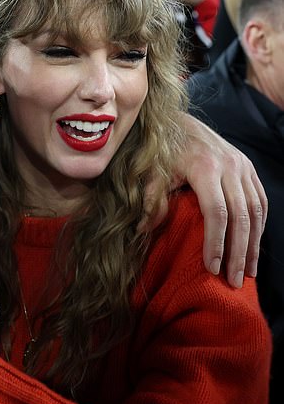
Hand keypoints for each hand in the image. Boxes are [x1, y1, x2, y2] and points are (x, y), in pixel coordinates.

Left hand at [144, 114, 266, 286]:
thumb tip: (141, 231)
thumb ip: (150, 199)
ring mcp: (243, 166)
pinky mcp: (249, 168)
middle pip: (241, 216)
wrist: (181, 121)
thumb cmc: (162, 150)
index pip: (216, 212)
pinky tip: (253, 248)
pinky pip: (261, 202)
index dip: (216, 242)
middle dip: (239, 252)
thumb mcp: (152, 171)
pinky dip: (259, 227)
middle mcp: (230, 166)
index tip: (212, 268)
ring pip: (256, 211)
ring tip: (248, 273)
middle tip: (234, 282)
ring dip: (254, 245)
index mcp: (205, 167)